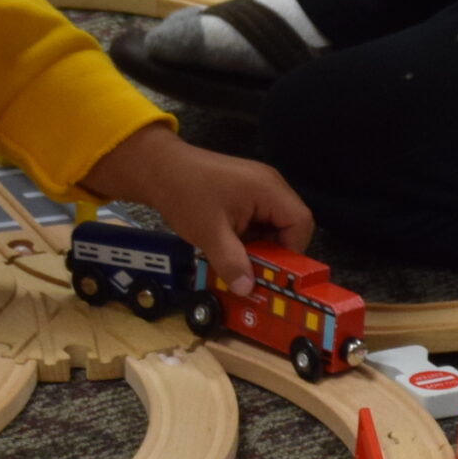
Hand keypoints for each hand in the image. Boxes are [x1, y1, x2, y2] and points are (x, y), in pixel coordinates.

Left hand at [80, 124, 312, 297]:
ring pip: (272, 225)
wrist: (157, 168)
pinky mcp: (242, 192)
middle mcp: (269, 185)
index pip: (301, 223)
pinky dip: (247, 237)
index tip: (273, 271)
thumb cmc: (184, 194)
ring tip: (237, 261)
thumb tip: (246, 290)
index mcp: (268, 189)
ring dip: (258, 246)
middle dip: (273, 251)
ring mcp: (256, 187)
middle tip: (253, 270)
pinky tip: (228, 247)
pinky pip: (257, 219)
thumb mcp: (209, 233)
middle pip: (289, 225)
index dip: (292, 251)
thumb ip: (231, 263)